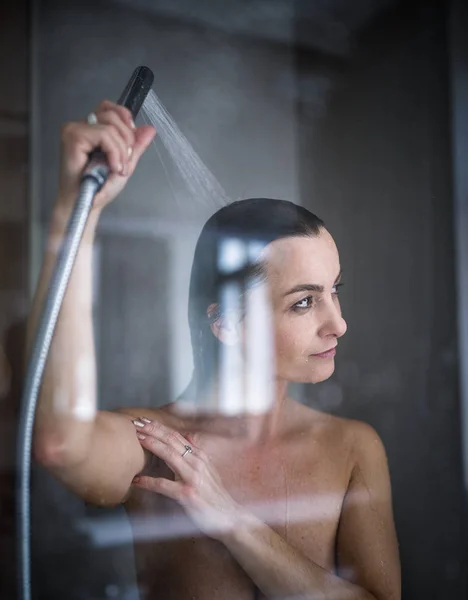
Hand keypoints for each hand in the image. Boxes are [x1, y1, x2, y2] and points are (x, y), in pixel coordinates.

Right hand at [58, 100, 155, 210]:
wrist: (88, 204)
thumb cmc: (100, 188)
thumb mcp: (125, 162)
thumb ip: (136, 145)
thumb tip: (150, 129)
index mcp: (92, 129)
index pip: (111, 109)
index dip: (126, 122)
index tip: (130, 145)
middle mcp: (81, 126)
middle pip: (113, 115)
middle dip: (127, 140)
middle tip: (124, 162)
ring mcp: (75, 130)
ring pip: (110, 126)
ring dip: (121, 150)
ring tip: (118, 168)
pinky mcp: (73, 136)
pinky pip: (104, 134)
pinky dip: (114, 152)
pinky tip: (112, 166)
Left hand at [131, 417, 242, 540]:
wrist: (228, 517)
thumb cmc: (214, 495)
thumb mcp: (208, 470)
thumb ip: (195, 454)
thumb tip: (186, 437)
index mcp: (200, 456)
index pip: (176, 436)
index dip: (159, 427)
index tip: (144, 421)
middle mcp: (197, 463)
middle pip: (172, 440)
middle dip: (153, 430)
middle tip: (136, 423)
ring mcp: (193, 478)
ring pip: (169, 455)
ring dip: (152, 445)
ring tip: (136, 439)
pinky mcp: (187, 494)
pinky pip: (164, 485)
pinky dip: (148, 481)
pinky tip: (137, 480)